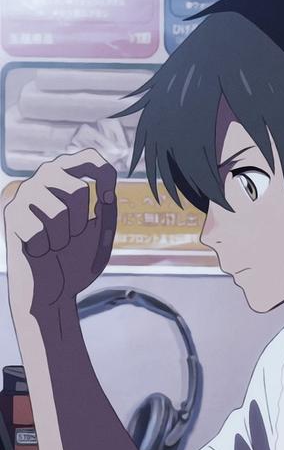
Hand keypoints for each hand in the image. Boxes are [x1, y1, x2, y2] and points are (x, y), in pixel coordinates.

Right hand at [4, 148, 116, 323]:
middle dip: (82, 220)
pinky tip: (40, 251)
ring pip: (60, 210)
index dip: (105, 173)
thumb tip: (104, 192)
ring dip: (65, 236)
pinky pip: (41, 229)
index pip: (88, 156)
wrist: (53, 293)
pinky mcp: (10, 216)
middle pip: (77, 188)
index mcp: (67, 181)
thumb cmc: (77, 261)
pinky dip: (47, 247)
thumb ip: (107, 210)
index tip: (106, 198)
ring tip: (56, 243)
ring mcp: (23, 197)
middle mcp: (42, 181)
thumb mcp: (101, 233)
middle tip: (73, 234)